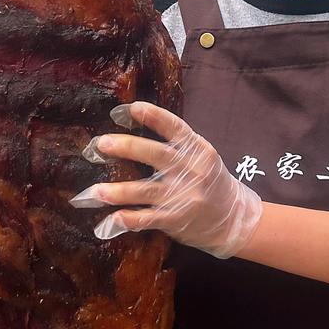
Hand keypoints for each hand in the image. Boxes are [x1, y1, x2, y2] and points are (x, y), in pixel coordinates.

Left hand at [70, 102, 262, 259]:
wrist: (234, 219)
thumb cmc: (212, 182)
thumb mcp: (203, 157)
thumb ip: (178, 144)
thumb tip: (139, 126)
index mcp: (197, 150)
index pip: (174, 127)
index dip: (152, 116)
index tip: (130, 108)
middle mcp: (191, 170)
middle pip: (155, 154)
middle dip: (126, 147)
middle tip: (101, 143)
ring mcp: (183, 196)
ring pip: (145, 190)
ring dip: (117, 191)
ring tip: (94, 191)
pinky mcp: (176, 219)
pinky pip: (148, 219)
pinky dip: (128, 219)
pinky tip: (111, 219)